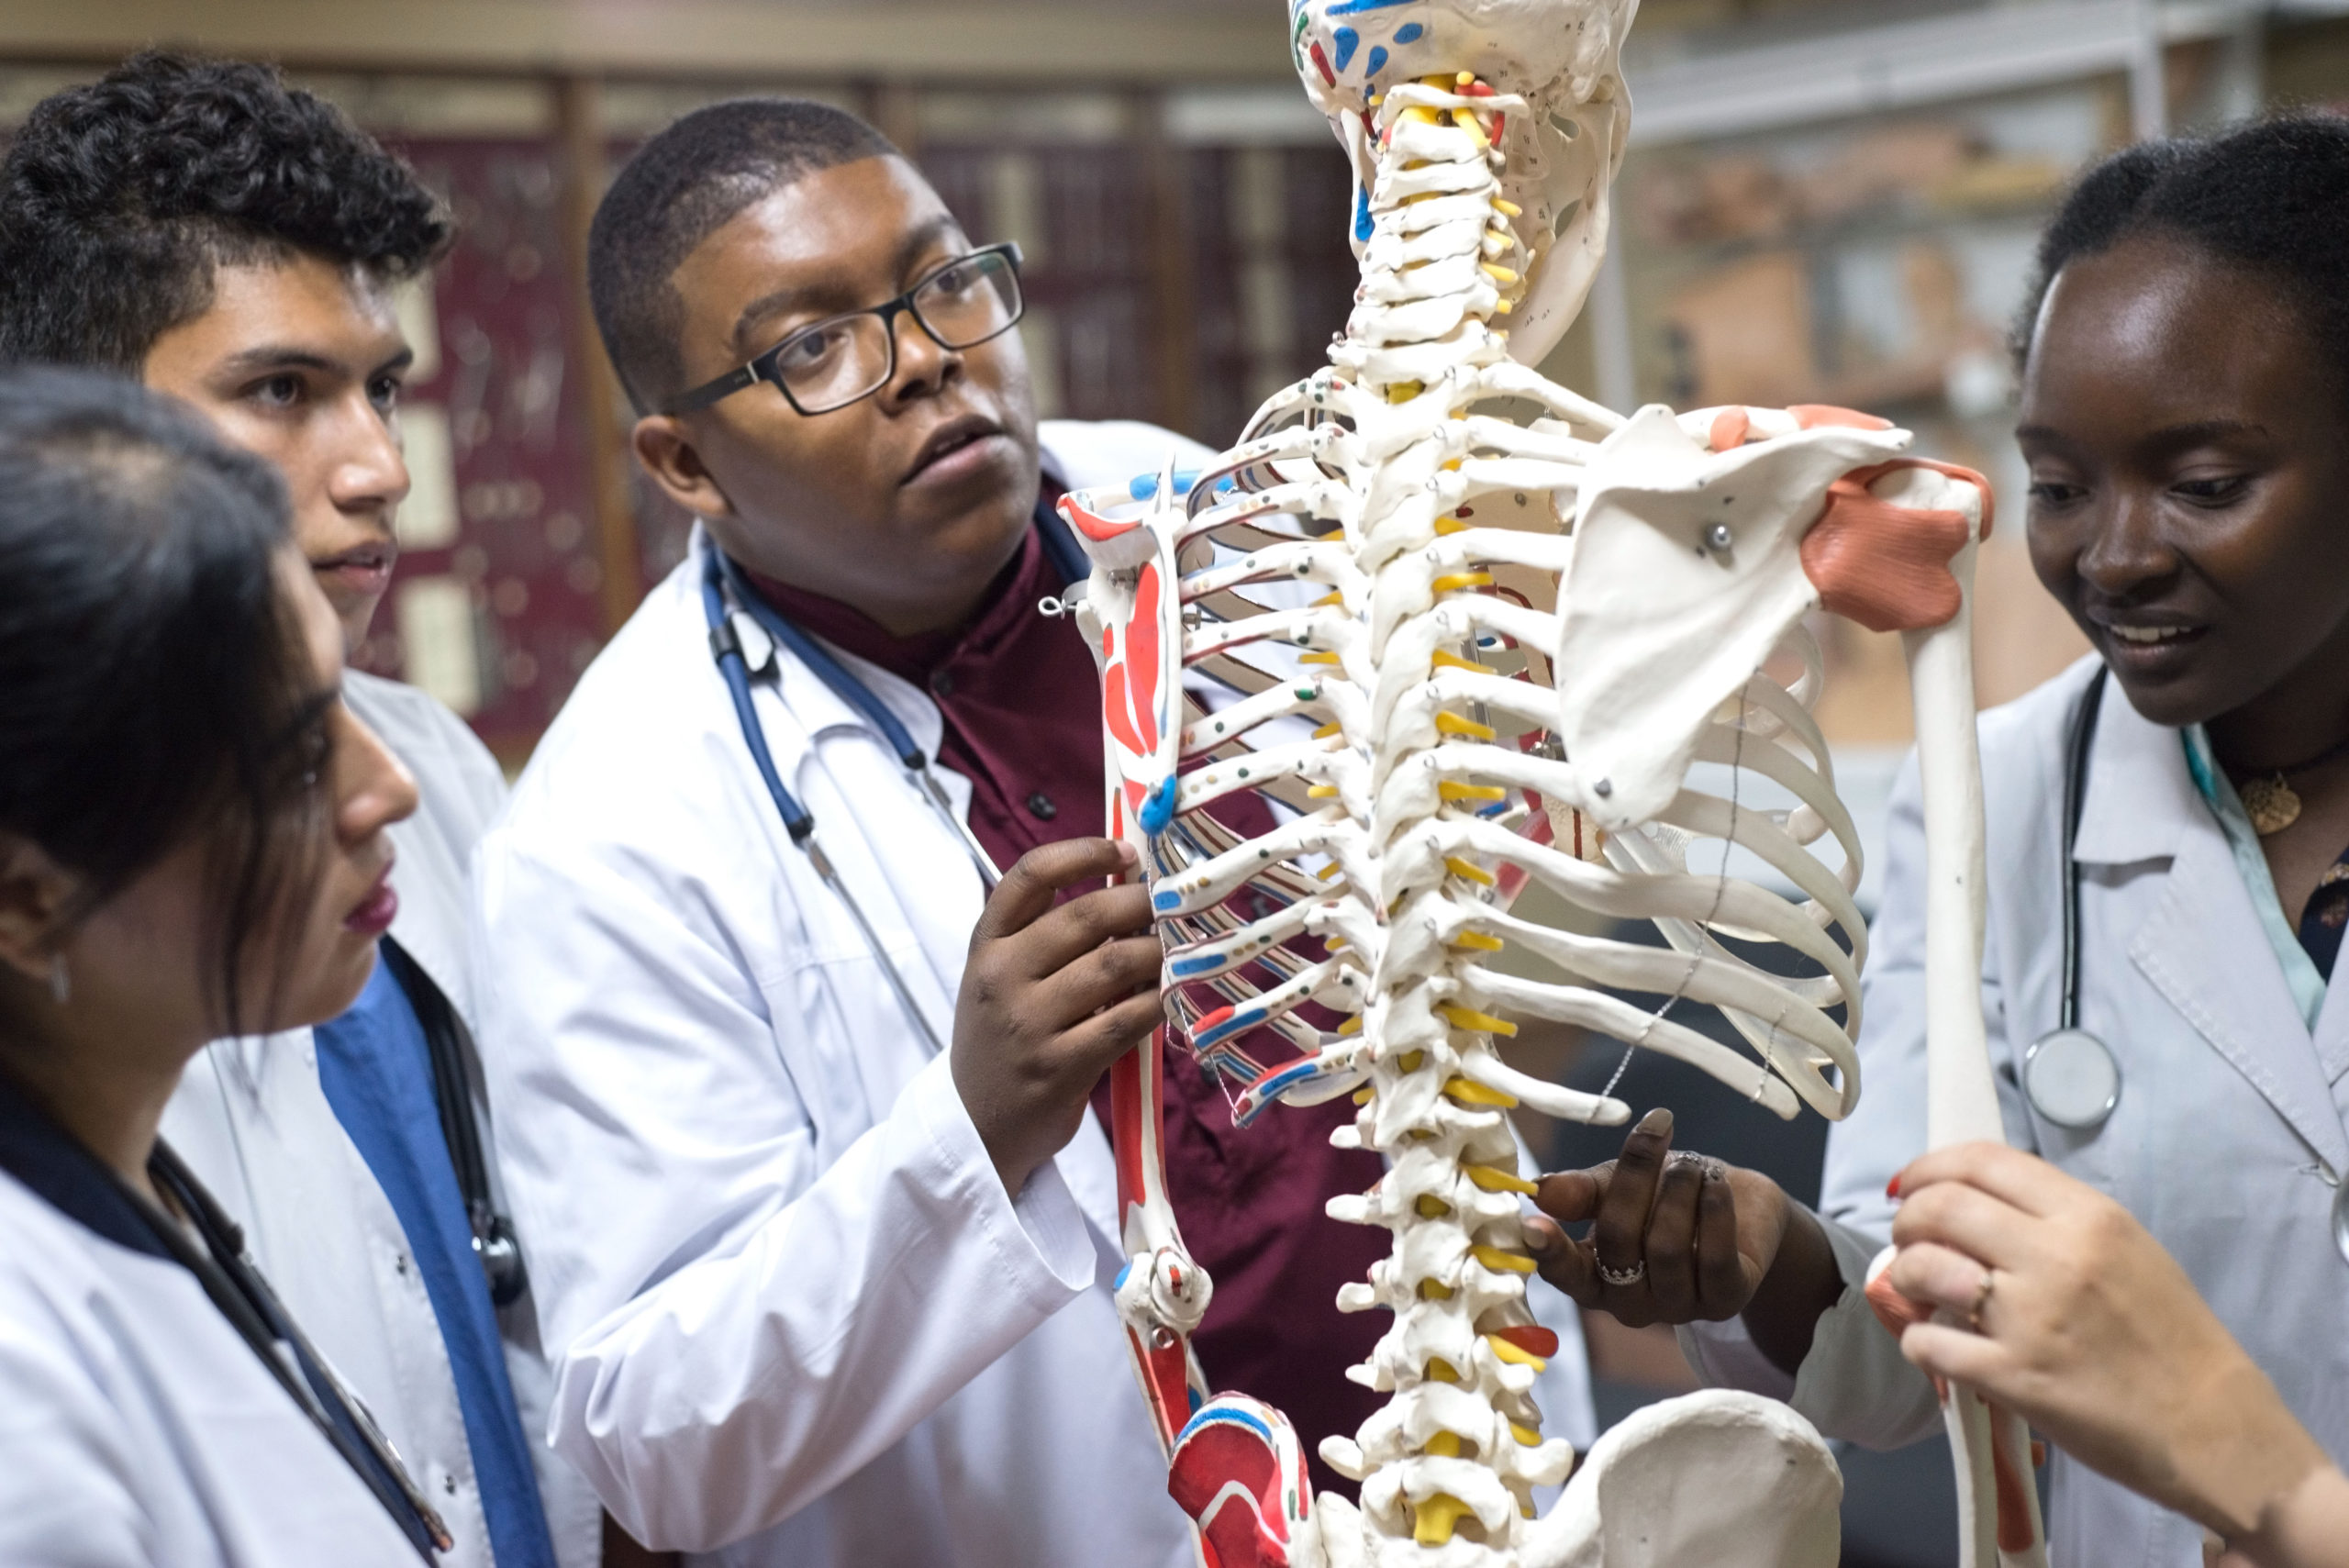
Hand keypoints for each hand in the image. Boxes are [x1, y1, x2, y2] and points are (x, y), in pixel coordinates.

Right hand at [952, 838, 1163, 1195]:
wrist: (976, 1126)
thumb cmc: (1002, 1039)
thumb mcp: (1000, 977)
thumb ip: (1044, 933)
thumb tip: (1126, 882)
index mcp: (986, 945)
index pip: (1030, 876)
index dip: (1084, 852)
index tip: (1126, 851)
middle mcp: (1001, 977)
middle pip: (1085, 917)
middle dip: (1141, 904)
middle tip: (1173, 906)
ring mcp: (1028, 1023)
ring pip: (1115, 965)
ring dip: (1157, 952)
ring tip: (1176, 951)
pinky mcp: (1060, 1066)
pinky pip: (1127, 1019)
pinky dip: (1157, 1001)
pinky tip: (1169, 996)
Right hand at [1525, 1108, 1841, 1373]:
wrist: (1732, 1201)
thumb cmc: (1661, 1194)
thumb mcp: (1612, 1185)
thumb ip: (1578, 1192)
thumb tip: (1539, 1190)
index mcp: (1593, 1278)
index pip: (1566, 1273)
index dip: (1549, 1251)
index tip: (1534, 1224)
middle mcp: (1629, 1303)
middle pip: (1618, 1242)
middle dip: (1635, 1179)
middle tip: (1655, 1133)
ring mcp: (1678, 1307)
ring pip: (1666, 1249)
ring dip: (1679, 1191)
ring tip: (1691, 1162)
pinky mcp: (1725, 1300)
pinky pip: (1715, 1260)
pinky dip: (1714, 1212)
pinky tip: (1715, 1183)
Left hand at [1887, 1143, 2333, 1546]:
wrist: (2214, 1429)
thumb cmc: (2174, 1340)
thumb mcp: (2129, 1250)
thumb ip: (2057, 1220)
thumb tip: (1979, 1203)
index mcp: (2089, 1216)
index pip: (1982, 1160)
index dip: (1929, 1166)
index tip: (1909, 1185)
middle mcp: (2056, 1255)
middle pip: (1940, 1205)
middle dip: (1907, 1218)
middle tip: (1908, 1239)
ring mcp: (2030, 1317)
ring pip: (1924, 1267)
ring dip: (1906, 1275)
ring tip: (1919, 1289)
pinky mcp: (2013, 1377)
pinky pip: (1928, 1344)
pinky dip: (1919, 1342)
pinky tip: (1936, 1346)